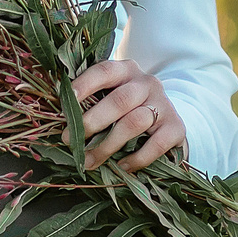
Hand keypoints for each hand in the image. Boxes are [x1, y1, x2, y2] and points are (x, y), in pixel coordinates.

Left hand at [70, 60, 185, 171]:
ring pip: (134, 123)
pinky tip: (122, 166)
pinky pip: (156, 144)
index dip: (85, 84)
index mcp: (126, 70)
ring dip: (107, 145)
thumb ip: (92, 102)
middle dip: (92, 122)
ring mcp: (164, 105)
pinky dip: (136, 158)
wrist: (167, 120)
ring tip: (89, 161)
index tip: (66, 102)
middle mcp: (147, 83)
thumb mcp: (112, 97)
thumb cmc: (128, 109)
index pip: (105, 71)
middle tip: (70, 140)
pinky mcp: (176, 127)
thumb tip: (62, 121)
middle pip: (119, 100)